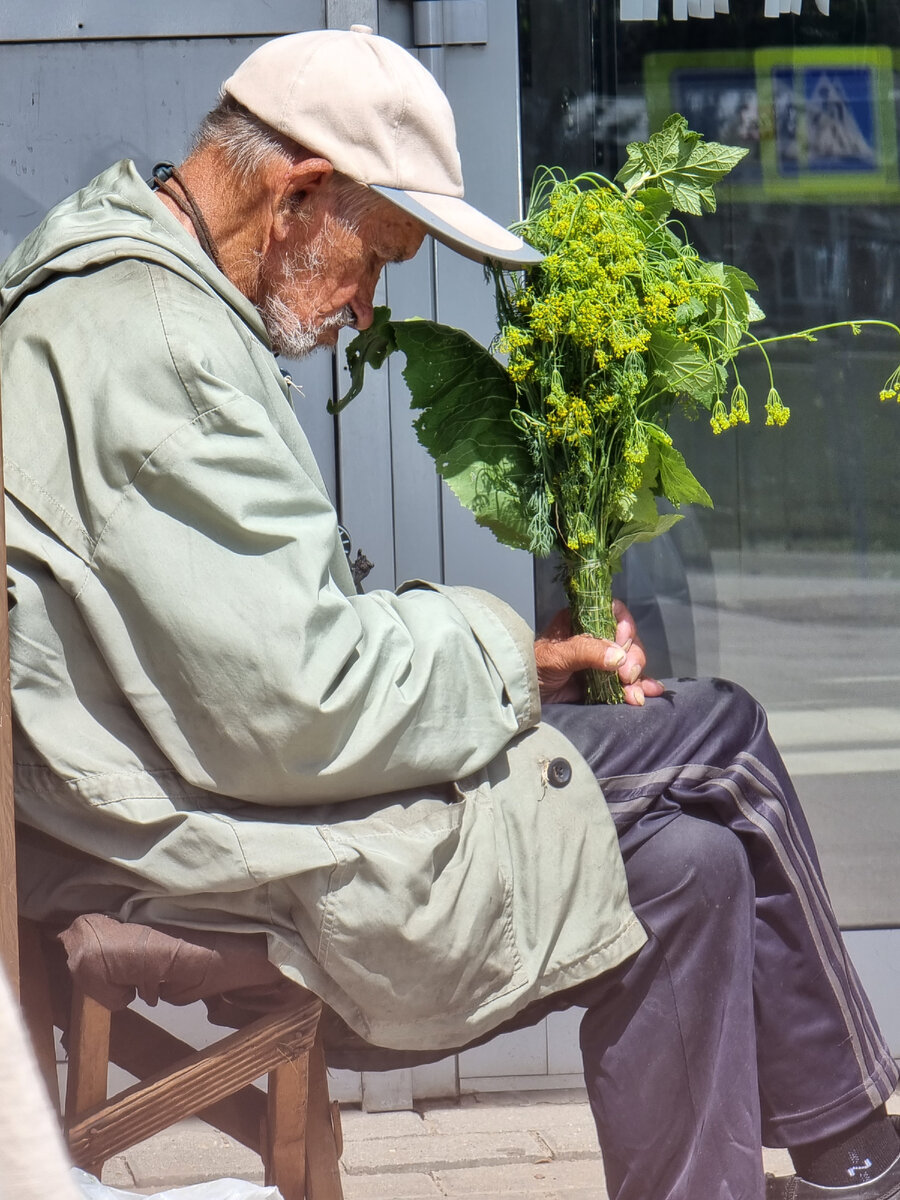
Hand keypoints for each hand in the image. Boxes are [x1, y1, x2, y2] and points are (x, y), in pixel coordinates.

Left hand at [534, 601, 664, 706]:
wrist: (524, 698)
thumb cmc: (533, 668)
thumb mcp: (557, 656)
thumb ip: (586, 652)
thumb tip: (618, 656)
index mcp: (581, 621)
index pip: (613, 612)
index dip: (624, 626)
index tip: (621, 644)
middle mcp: (595, 638)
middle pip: (627, 640)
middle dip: (633, 658)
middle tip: (626, 676)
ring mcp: (601, 661)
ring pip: (631, 662)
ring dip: (637, 677)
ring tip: (634, 695)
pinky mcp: (604, 683)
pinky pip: (628, 682)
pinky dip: (641, 687)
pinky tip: (650, 692)